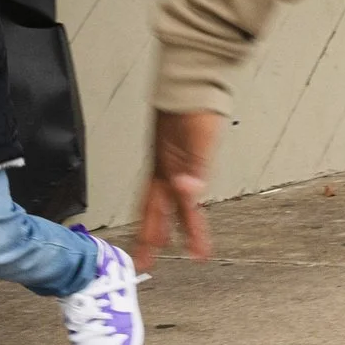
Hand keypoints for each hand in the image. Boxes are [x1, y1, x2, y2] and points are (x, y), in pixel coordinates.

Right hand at [135, 110, 221, 266]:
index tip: (153, 261)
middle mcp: (165, 169)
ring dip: (165, 223)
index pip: (162, 213)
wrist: (193, 81)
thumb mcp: (198, 140)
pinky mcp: (179, 155)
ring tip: (163, 243)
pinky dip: (176, 202)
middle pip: (157, 212)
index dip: (160, 238)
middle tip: (146, 263)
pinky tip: (179, 205)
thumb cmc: (193, 105)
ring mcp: (170, 162)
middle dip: (152, 238)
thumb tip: (188, 191)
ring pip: (164, 201)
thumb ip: (194, 167)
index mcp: (166, 170)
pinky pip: (173, 186)